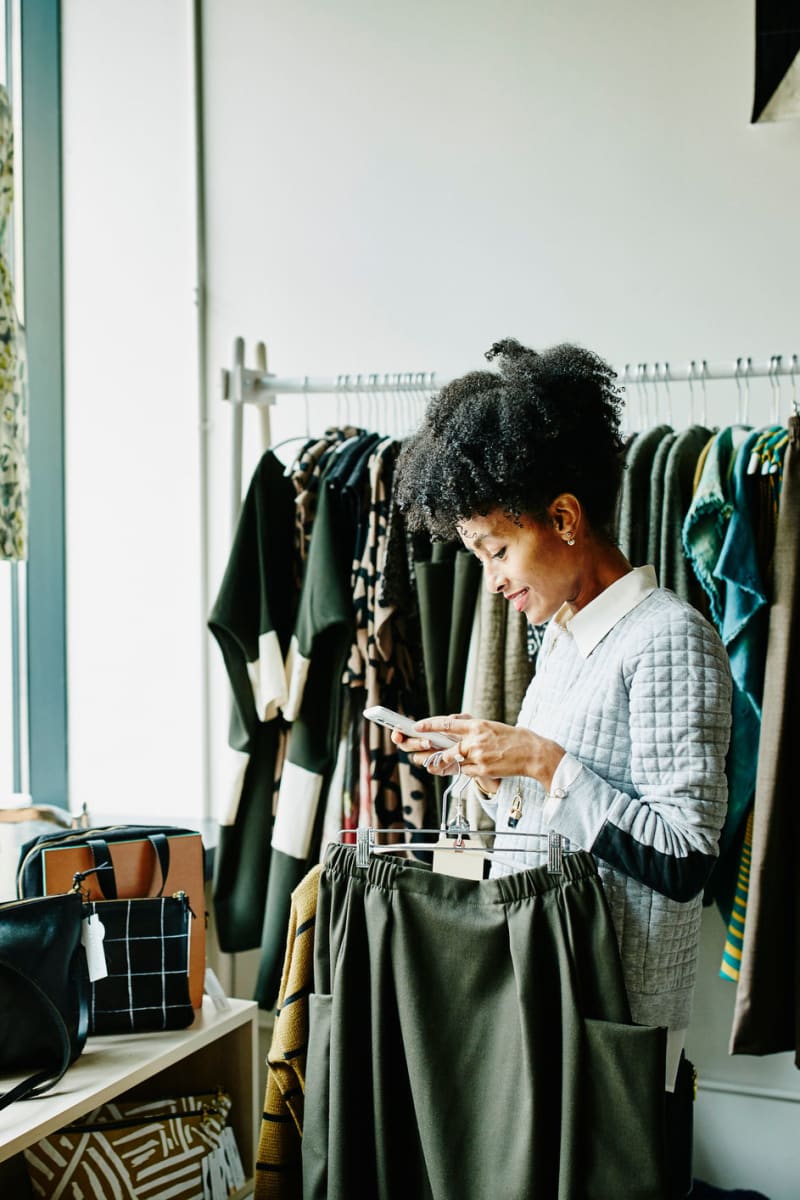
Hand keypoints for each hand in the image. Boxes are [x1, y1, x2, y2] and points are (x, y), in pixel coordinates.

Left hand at [392, 713, 565, 791]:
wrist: (533, 753)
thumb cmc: (513, 738)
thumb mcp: (491, 726)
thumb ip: (471, 728)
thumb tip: (452, 728)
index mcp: (477, 726)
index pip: (447, 724)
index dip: (429, 726)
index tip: (416, 726)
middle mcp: (475, 741)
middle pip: (444, 749)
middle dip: (427, 753)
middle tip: (416, 755)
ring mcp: (479, 757)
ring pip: (452, 763)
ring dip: (441, 764)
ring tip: (431, 764)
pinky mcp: (483, 770)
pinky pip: (465, 772)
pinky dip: (462, 770)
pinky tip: (464, 768)